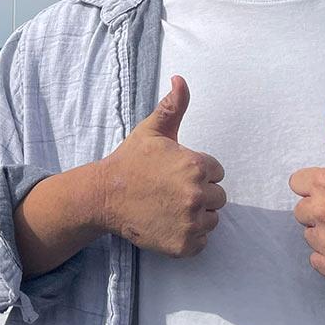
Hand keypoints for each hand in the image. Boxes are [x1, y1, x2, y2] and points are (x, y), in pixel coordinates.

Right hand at [99, 75, 225, 256]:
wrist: (106, 195)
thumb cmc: (131, 161)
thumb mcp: (152, 130)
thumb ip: (173, 106)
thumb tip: (180, 79)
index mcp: (195, 166)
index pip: (216, 172)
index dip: (197, 170)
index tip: (175, 172)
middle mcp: (197, 195)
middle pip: (218, 197)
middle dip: (200, 193)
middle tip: (172, 190)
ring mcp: (191, 222)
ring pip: (212, 219)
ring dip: (197, 215)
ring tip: (170, 205)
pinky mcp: (185, 245)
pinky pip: (202, 241)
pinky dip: (189, 235)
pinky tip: (169, 222)